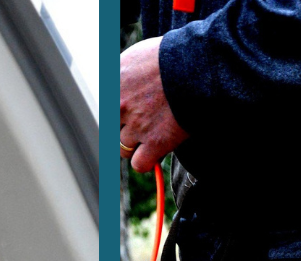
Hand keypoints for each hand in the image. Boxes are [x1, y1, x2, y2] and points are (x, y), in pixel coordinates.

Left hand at [120, 37, 188, 172]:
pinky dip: (145, 161)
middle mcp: (119, 106)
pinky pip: (139, 164)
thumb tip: (114, 87)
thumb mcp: (137, 55)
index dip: (117, 112)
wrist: (196, 67)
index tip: (127, 111)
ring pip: (123, 148)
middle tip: (142, 121)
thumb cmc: (172, 57)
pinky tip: (154, 153)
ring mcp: (136, 126)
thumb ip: (121, 74)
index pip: (104, 108)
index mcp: (112, 83)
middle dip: (124, 127)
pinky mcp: (155, 142)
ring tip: (152, 133)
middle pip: (111, 129)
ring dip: (135, 144)